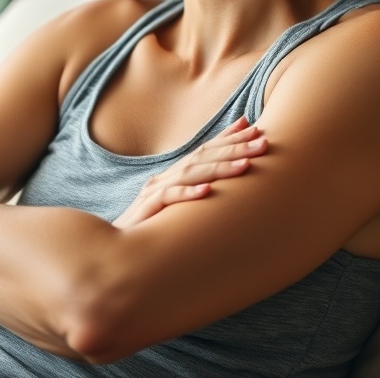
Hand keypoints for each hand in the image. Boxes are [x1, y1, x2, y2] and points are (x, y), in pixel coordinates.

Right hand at [113, 117, 266, 228]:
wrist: (116, 252)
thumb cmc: (150, 232)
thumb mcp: (177, 209)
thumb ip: (197, 193)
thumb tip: (225, 186)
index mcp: (173, 176)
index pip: (204, 150)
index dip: (228, 138)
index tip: (254, 128)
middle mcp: (164, 179)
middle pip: (202, 157)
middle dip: (234, 148)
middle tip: (262, 141)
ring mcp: (154, 193)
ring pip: (190, 174)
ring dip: (219, 167)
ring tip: (246, 165)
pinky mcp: (146, 211)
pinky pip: (169, 199)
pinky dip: (188, 193)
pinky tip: (207, 191)